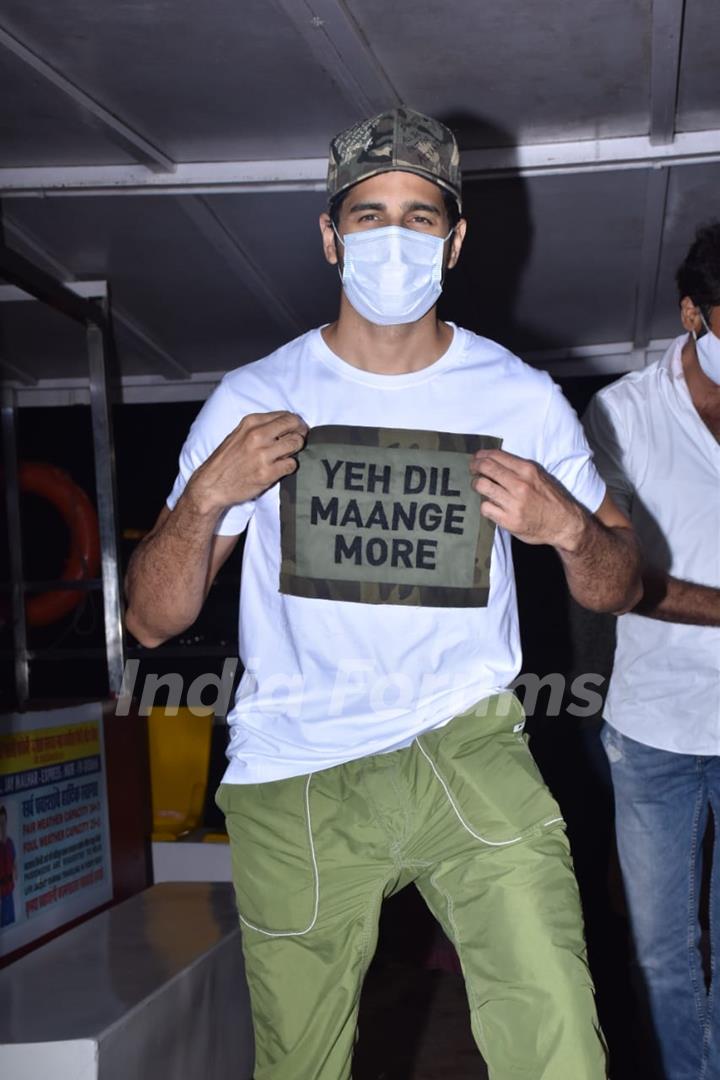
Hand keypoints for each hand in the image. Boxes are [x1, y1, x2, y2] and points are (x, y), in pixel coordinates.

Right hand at [188, 411, 307, 513]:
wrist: (212, 485)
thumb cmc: (226, 461)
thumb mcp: (239, 434)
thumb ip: (260, 428)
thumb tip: (285, 425)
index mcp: (251, 423)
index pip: (285, 415)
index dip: (295, 423)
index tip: (297, 429)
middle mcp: (257, 436)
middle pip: (294, 426)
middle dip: (300, 433)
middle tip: (298, 441)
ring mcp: (263, 455)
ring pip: (296, 444)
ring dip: (295, 450)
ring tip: (286, 455)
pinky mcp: (267, 473)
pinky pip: (291, 465)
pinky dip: (289, 467)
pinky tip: (280, 468)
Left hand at [469, 449, 585, 549]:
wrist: (564, 523)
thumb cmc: (551, 499)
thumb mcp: (539, 476)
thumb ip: (519, 469)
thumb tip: (494, 461)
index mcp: (528, 470)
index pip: (496, 456)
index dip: (481, 455)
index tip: (476, 458)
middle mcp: (520, 485)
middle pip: (486, 468)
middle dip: (474, 467)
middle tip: (473, 470)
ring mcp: (514, 503)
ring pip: (482, 486)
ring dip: (476, 485)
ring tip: (479, 487)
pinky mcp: (509, 520)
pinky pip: (485, 507)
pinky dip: (485, 505)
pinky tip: (490, 504)